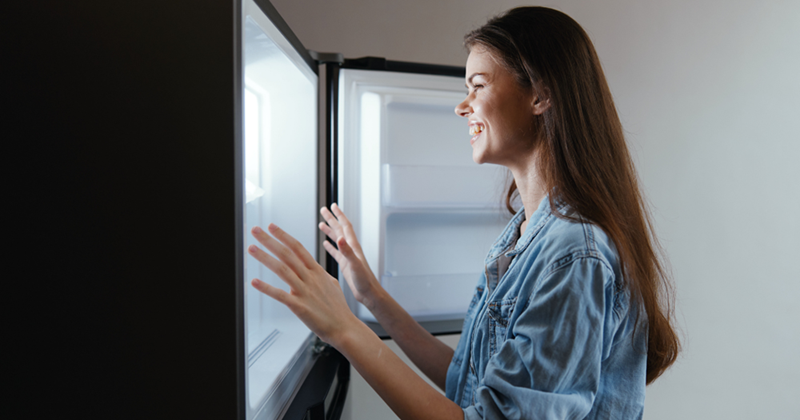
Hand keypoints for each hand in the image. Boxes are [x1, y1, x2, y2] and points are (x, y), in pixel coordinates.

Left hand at [248, 224, 357, 345]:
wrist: (344, 328)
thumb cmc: (338, 308)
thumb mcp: (331, 284)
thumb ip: (319, 275)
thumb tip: (312, 269)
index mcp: (316, 271)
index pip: (298, 248)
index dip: (283, 236)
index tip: (271, 226)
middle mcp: (310, 278)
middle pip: (287, 254)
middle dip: (269, 240)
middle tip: (255, 230)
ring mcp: (305, 291)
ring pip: (282, 270)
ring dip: (265, 258)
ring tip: (251, 248)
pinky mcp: (300, 307)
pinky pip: (280, 295)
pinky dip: (266, 288)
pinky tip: (254, 281)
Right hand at [319, 203, 381, 308]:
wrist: (369, 293)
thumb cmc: (365, 281)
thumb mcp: (354, 265)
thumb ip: (347, 251)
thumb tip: (340, 238)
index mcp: (353, 246)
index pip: (345, 226)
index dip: (339, 215)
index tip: (332, 206)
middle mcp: (350, 249)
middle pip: (339, 229)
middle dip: (332, 219)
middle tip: (323, 210)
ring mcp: (348, 256)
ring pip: (337, 239)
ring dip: (330, 231)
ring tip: (321, 224)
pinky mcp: (345, 265)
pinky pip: (336, 252)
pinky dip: (330, 246)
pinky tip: (325, 244)